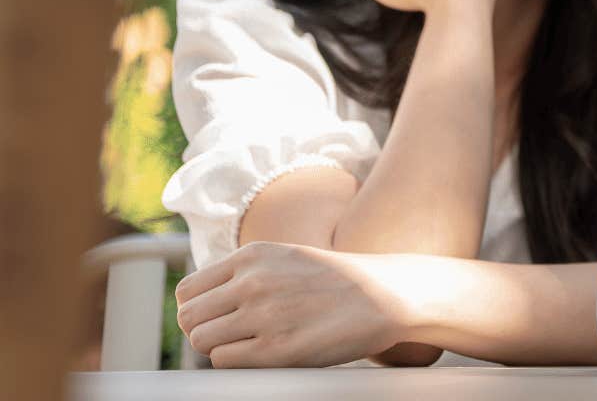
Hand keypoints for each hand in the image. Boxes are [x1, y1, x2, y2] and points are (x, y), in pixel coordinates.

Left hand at [175, 242, 433, 367]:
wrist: (387, 295)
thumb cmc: (338, 281)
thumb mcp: (288, 258)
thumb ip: (247, 273)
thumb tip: (201, 303)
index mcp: (253, 256)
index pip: (188, 290)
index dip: (198, 309)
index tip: (217, 317)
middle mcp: (253, 282)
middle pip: (189, 317)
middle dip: (203, 330)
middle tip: (231, 335)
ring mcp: (263, 316)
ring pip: (201, 341)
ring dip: (219, 347)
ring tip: (249, 345)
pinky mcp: (276, 350)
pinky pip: (224, 361)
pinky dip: (236, 362)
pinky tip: (265, 353)